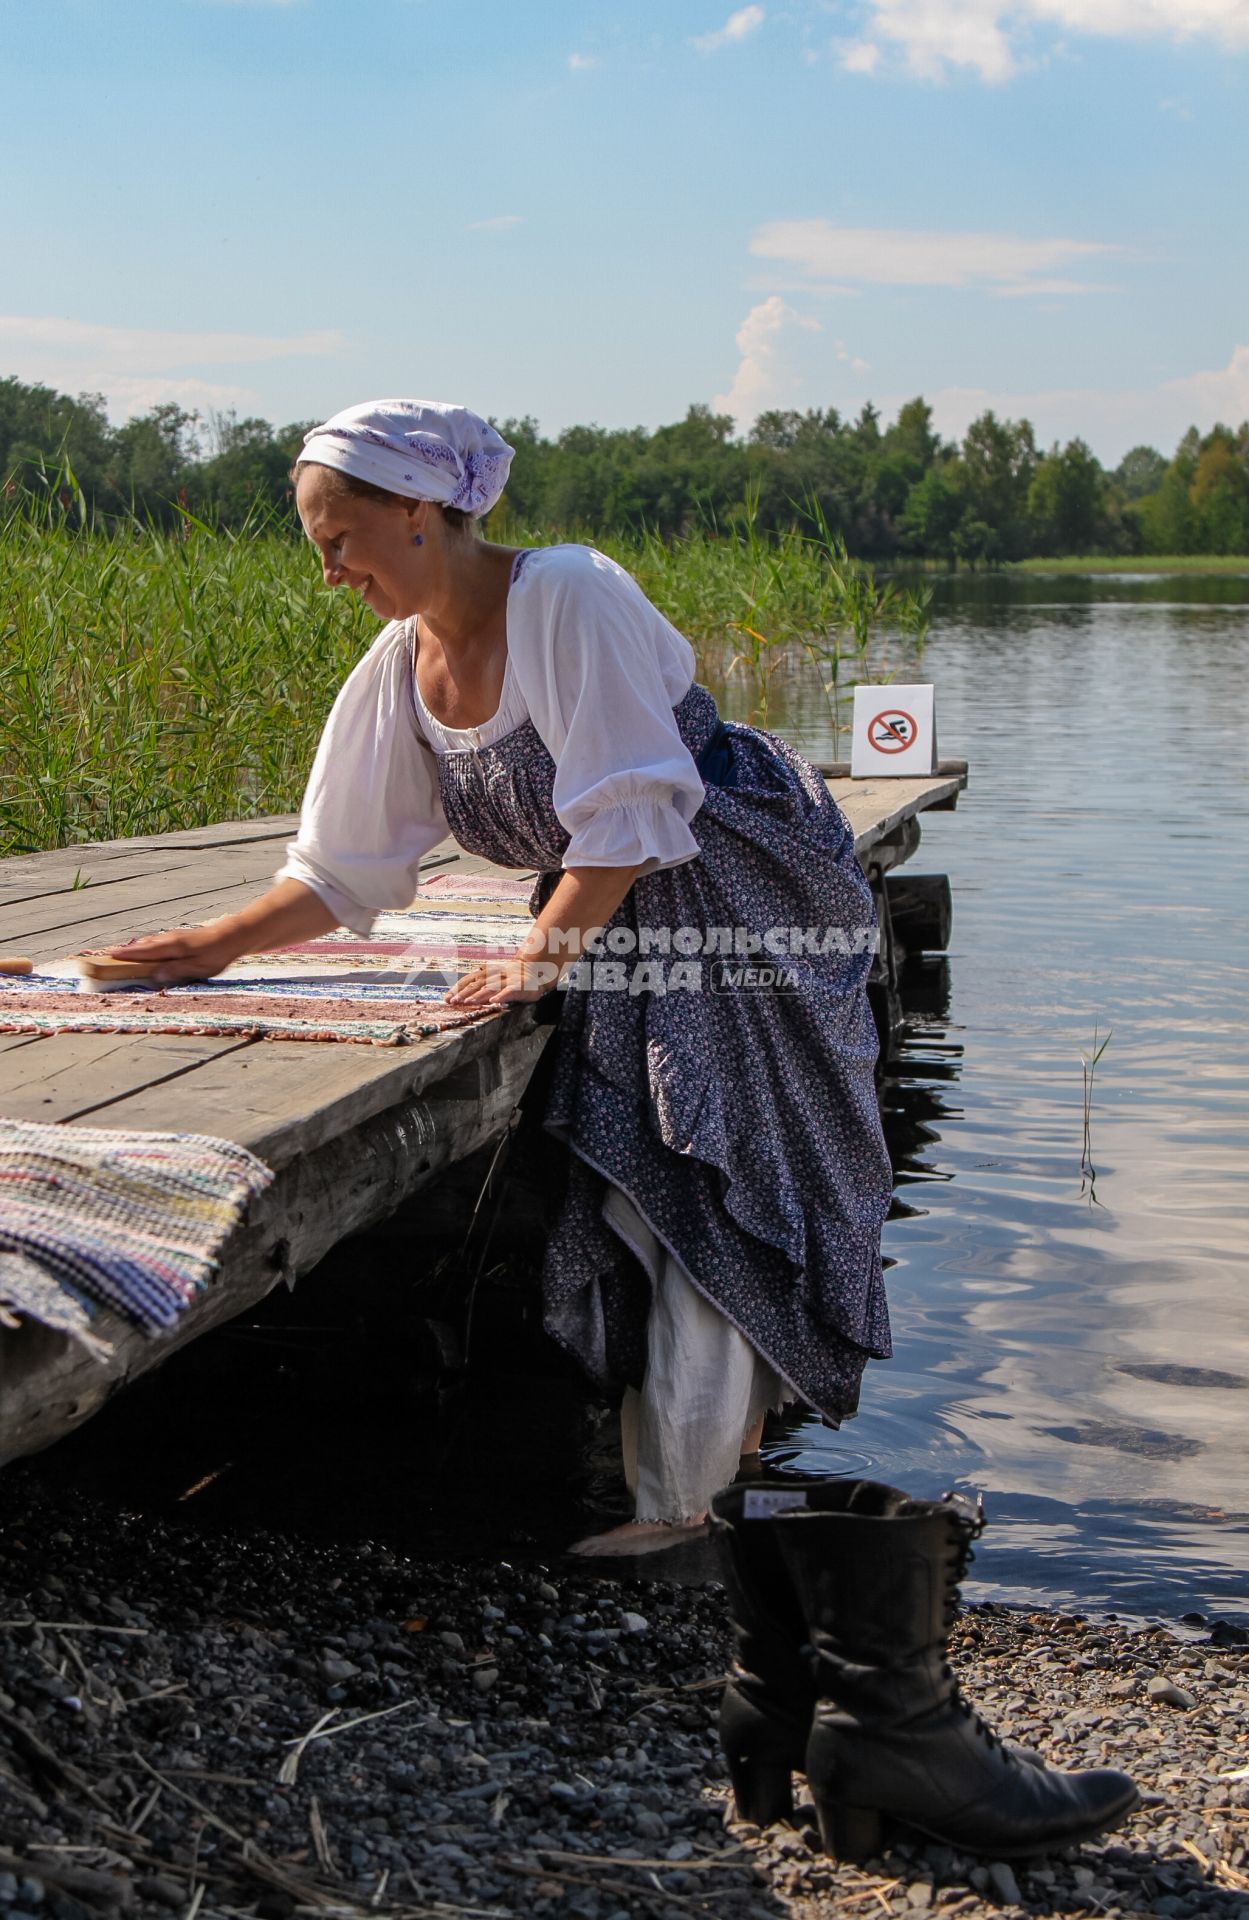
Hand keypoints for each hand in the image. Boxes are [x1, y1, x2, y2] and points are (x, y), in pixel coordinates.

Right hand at [103, 922, 243, 985]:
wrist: (232, 935)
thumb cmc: (216, 954)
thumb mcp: (199, 967)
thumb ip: (177, 970)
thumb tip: (155, 974)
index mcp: (172, 947)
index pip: (144, 951)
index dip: (126, 955)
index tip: (108, 956)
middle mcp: (169, 939)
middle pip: (141, 946)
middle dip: (123, 952)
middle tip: (103, 958)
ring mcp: (172, 937)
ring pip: (148, 943)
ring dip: (133, 949)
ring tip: (116, 956)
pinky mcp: (177, 938)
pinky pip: (155, 942)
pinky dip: (145, 947)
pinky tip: (142, 951)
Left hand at [443, 957, 560, 1007]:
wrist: (536, 970)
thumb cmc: (512, 977)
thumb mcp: (494, 978)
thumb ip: (479, 986)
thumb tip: (459, 997)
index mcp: (488, 972)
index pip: (469, 979)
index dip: (457, 988)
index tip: (446, 998)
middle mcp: (496, 974)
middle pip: (477, 983)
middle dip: (464, 993)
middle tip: (453, 1002)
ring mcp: (508, 979)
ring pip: (491, 987)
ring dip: (478, 995)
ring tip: (467, 1002)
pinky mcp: (520, 986)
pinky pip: (509, 991)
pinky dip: (501, 996)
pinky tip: (493, 1002)